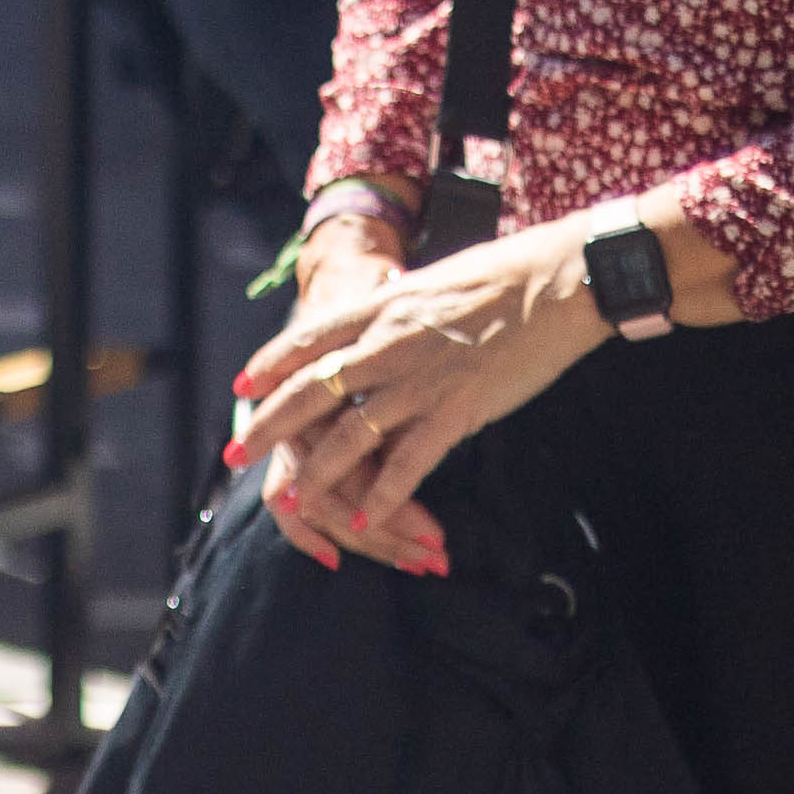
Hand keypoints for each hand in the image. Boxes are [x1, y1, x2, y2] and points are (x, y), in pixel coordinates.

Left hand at [230, 211, 614, 569]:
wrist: (558, 280)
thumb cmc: (501, 276)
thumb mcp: (428, 284)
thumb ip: (394, 310)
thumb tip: (374, 314)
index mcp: (377, 308)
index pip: (306, 340)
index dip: (269, 367)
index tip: (241, 389)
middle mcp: (386, 344)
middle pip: (310, 391)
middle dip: (269, 427)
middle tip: (235, 454)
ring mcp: (419, 379)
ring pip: (350, 435)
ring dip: (316, 473)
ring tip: (289, 499)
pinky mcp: (458, 409)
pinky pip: (410, 461)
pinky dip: (384, 493)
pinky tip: (365, 517)